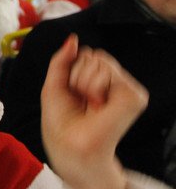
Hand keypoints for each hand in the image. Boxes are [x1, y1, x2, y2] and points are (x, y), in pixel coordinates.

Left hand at [41, 35, 147, 188]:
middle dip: (77, 76)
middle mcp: (116, 85)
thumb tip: (73, 39)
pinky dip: (94, 87)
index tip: (72, 95)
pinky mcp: (135, 97)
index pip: (88, 56)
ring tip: (88, 105)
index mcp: (99, 83)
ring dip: (84, 82)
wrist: (68, 150)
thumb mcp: (54, 86)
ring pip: (102, 61)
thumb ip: (62, 61)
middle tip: (81, 101)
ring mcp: (128, 91)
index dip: (71, 72)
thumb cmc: (61, 125)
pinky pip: (110, 72)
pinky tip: (97, 105)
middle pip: (95, 55)